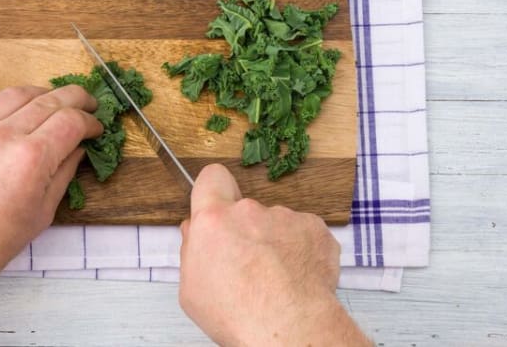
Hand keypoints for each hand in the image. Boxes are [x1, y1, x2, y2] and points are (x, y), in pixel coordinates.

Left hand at [0, 85, 101, 345]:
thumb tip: (77, 149)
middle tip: (89, 103)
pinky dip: (15, 104)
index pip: (71, 121)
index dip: (90, 122)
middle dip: (76, 98)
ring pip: (19, 94)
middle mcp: (5, 136)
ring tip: (57, 101)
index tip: (97, 128)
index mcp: (32, 158)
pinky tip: (23, 114)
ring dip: (45, 94)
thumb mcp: (43, 211)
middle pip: (50, 99)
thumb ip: (64, 173)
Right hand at [179, 164, 370, 345]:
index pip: (211, 177)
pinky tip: (297, 277)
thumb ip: (192, 251)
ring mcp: (285, 217)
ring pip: (276, 224)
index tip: (217, 206)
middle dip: (245, 230)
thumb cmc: (240, 315)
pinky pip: (303, 233)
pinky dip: (301, 251)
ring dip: (275, 243)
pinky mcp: (314, 228)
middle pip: (245, 210)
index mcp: (214, 220)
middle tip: (248, 264)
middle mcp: (249, 211)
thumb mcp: (192, 290)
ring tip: (276, 278)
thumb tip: (195, 232)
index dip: (214, 190)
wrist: (290, 328)